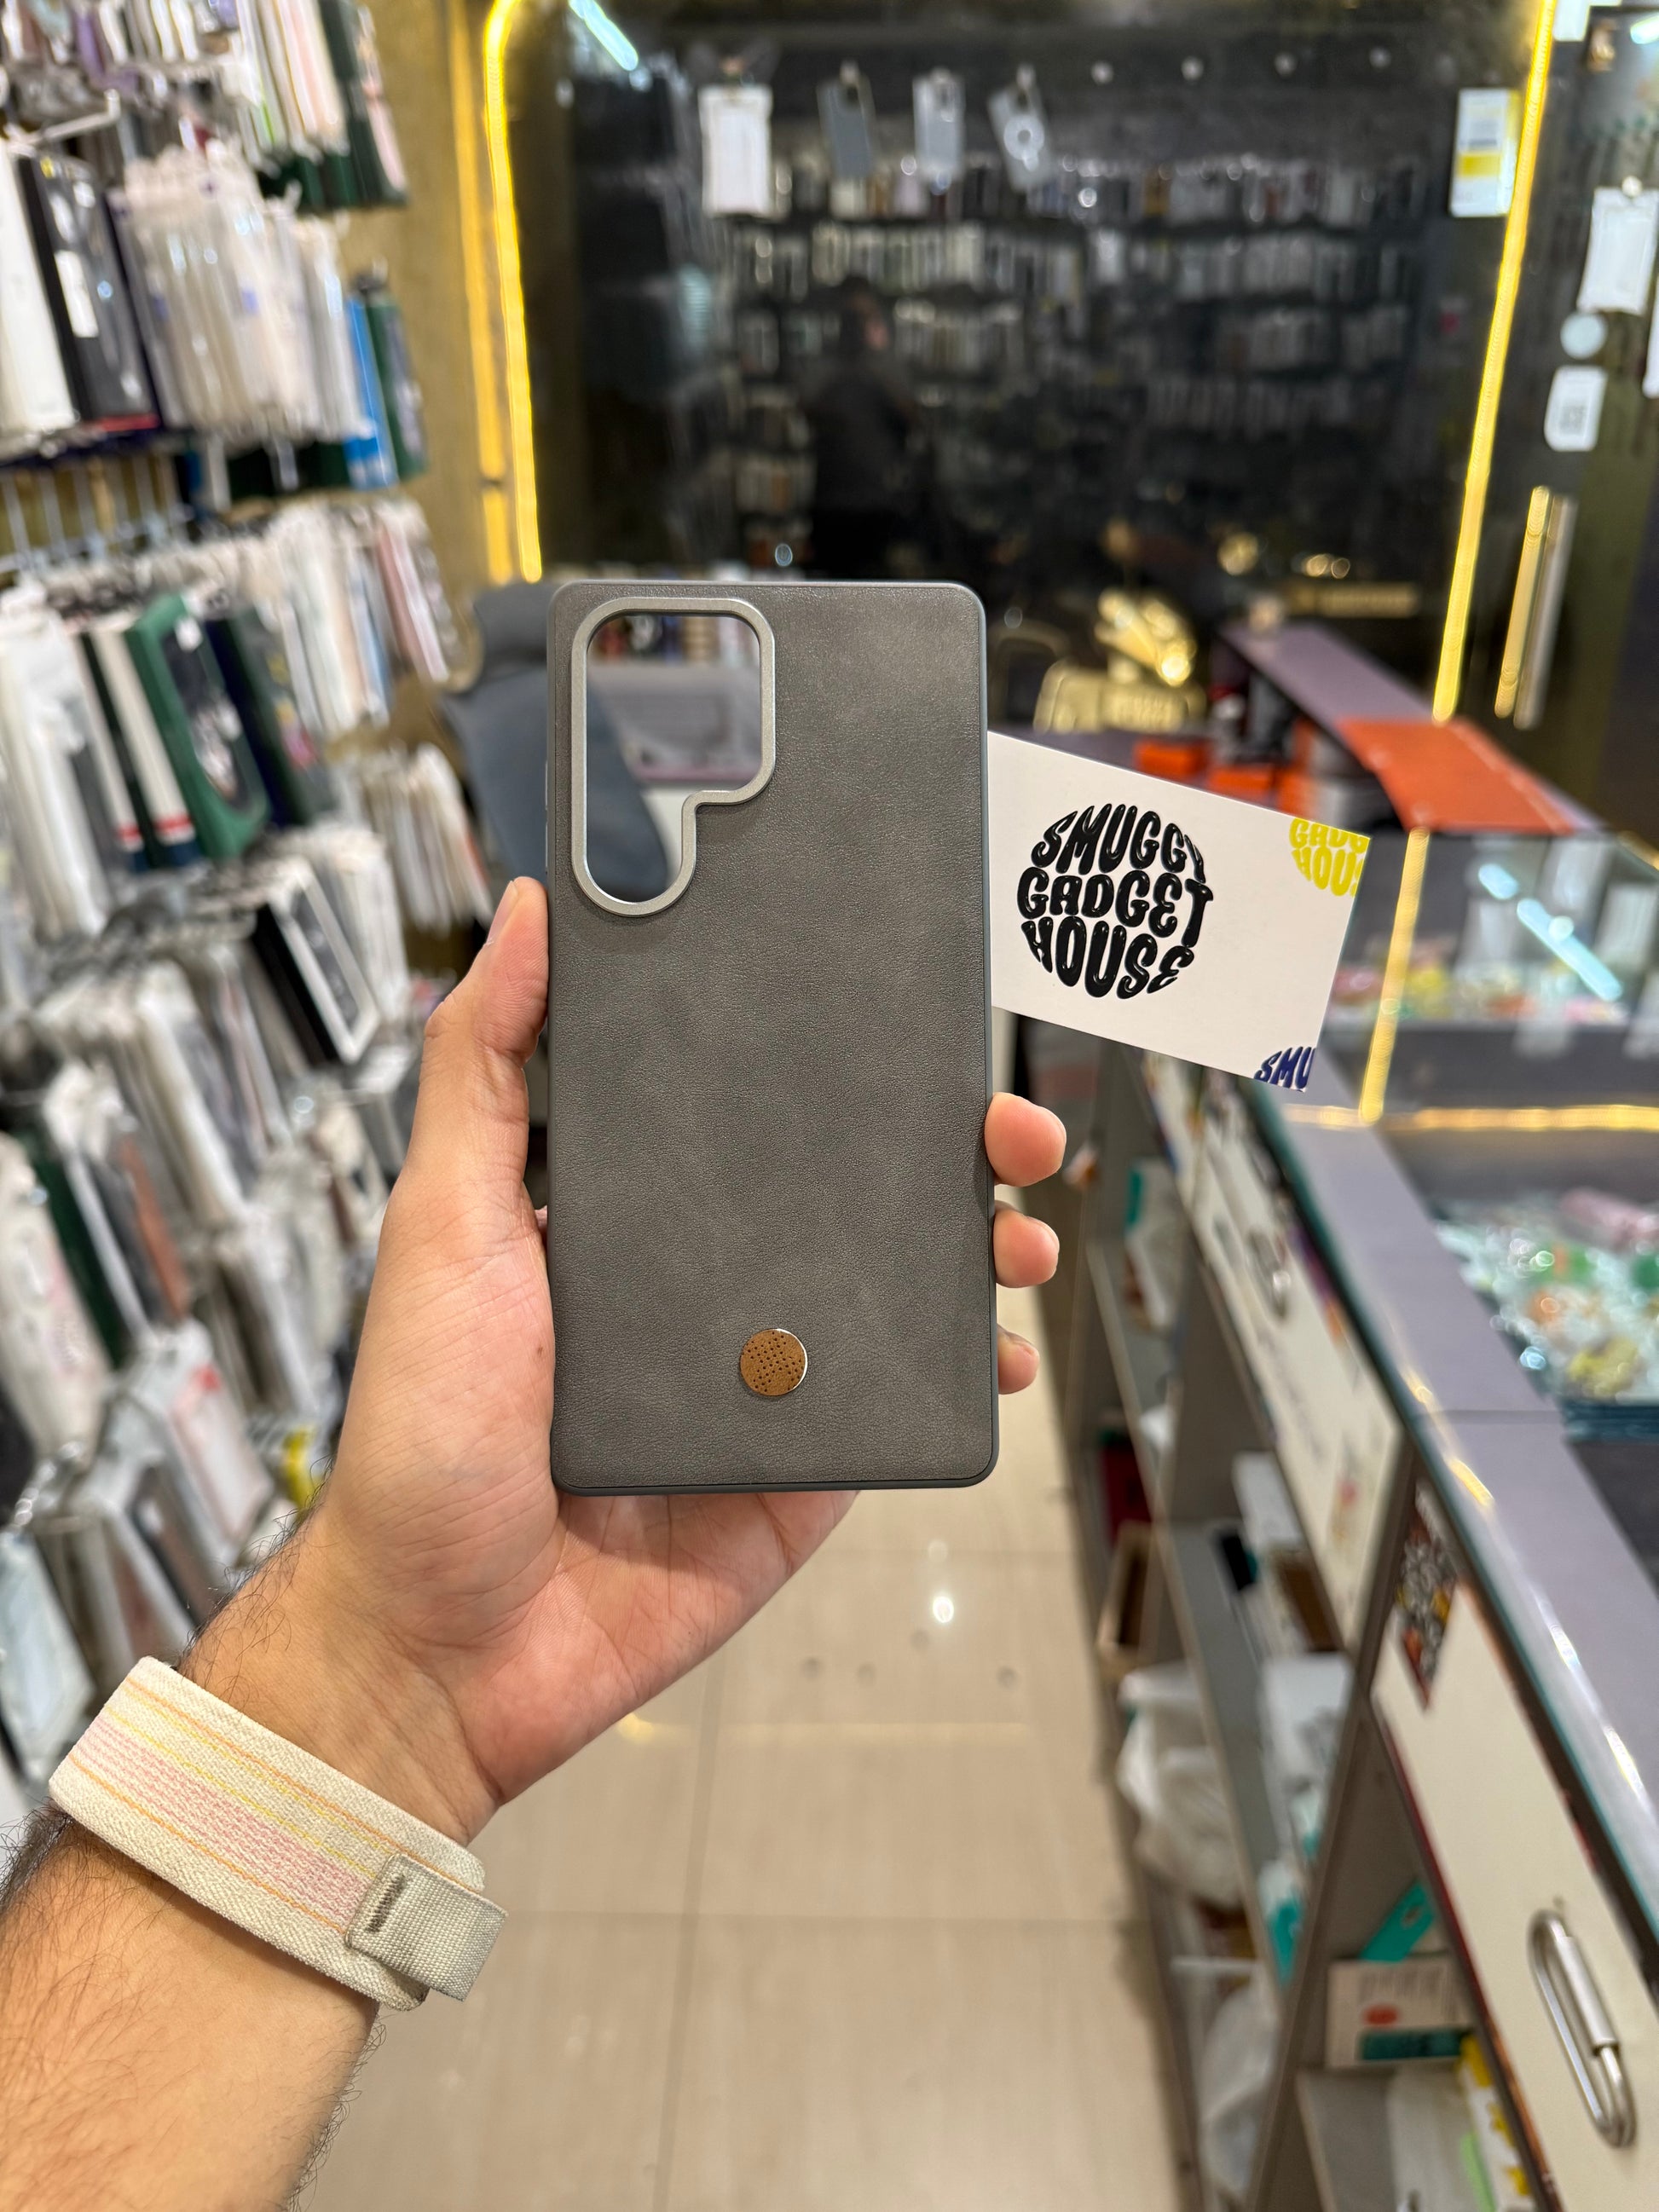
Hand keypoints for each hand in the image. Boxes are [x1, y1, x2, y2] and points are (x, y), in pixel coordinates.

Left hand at [190, 880, 1066, 1844]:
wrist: (449, 1642)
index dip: (829, 1054)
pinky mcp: (804, 1464)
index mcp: (627, 1209)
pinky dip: (968, 1365)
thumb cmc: (424, 1432)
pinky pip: (903, 1400)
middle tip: (1004, 1121)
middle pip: (848, 1184)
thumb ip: (485, 1070)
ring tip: (1018, 1227)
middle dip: (942, 1142)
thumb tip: (529, 912)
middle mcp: (703, 1279)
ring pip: (897, 1284)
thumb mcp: (443, 1223)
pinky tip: (998, 1342)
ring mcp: (762, 1373)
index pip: (744, 1104)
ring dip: (976, 1242)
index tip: (895, 1005)